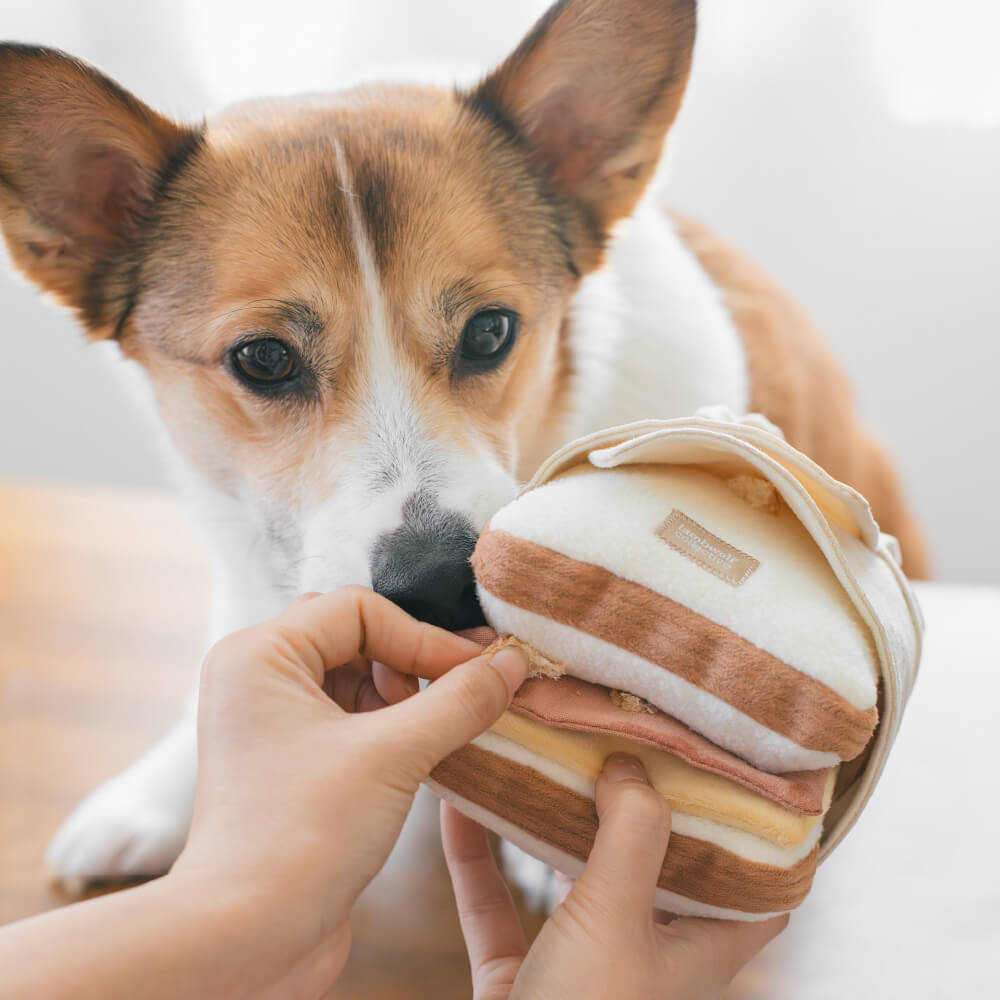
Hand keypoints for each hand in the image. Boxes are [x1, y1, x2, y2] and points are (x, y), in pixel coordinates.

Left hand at [172, 586, 527, 998]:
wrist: (245, 939)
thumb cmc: (300, 838)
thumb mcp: (393, 756)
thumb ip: (458, 700)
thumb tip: (512, 663)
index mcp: (259, 654)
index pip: (359, 609)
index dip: (424, 636)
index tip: (478, 670)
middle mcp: (256, 677)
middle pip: (356, 636)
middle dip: (415, 661)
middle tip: (464, 689)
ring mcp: (269, 721)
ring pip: (355, 677)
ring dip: (407, 695)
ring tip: (449, 724)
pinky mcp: (288, 762)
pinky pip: (348, 718)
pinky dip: (391, 726)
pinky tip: (428, 750)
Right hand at [442, 754, 788, 999]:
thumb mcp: (616, 919)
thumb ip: (631, 835)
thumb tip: (632, 763)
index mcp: (698, 946)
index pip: (757, 886)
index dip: (759, 830)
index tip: (742, 764)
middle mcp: (646, 950)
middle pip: (653, 861)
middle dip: (635, 799)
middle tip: (619, 733)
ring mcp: (581, 962)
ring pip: (571, 873)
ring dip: (552, 818)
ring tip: (541, 752)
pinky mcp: (520, 974)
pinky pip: (498, 902)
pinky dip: (478, 856)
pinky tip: (458, 805)